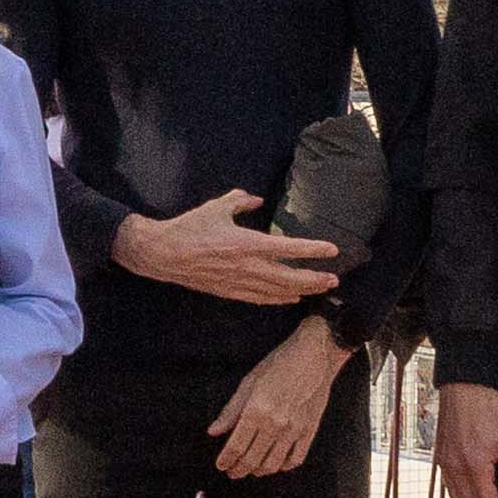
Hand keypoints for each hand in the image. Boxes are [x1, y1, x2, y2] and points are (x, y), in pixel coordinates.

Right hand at [115, 191, 345, 310]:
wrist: (164, 254)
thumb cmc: (190, 227)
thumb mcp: (216, 207)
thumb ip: (240, 201)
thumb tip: (256, 199)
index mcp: (248, 243)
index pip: (289, 248)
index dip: (313, 250)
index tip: (332, 250)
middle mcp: (248, 266)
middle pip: (290, 277)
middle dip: (314, 279)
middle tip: (334, 279)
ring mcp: (240, 283)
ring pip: (278, 291)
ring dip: (301, 291)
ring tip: (319, 290)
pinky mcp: (230, 292)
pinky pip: (261, 299)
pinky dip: (279, 299)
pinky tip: (291, 298)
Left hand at [207, 320, 347, 478]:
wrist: (314, 355)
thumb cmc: (280, 364)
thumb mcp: (249, 382)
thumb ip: (231, 410)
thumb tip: (214, 430)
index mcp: (256, 411)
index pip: (236, 446)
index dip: (226, 460)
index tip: (221, 465)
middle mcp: (275, 424)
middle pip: (252, 459)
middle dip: (239, 469)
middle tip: (233, 471)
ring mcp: (294, 429)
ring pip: (273, 463)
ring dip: (259, 471)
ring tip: (251, 470)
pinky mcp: (309, 431)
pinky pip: (296, 459)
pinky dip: (283, 466)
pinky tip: (276, 464)